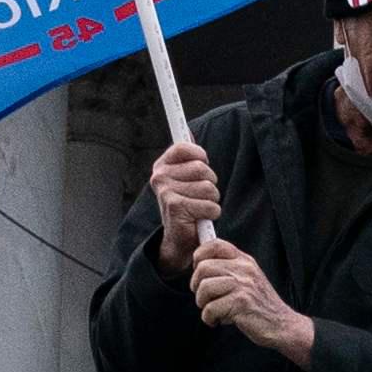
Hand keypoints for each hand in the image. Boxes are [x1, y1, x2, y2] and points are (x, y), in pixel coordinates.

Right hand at [145, 139, 221, 268]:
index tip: (202, 163)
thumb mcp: (186, 179)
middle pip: (202, 168)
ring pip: (209, 188)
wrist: (178, 240)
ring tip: (199, 208)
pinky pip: (209, 205)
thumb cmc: (187, 206)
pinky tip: (200, 218)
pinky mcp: (175, 206)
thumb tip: (189, 131)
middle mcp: (159, 177)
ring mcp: (166, 191)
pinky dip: (211, 214)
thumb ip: (188, 157)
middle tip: (200, 196)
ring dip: (211, 201)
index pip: (183, 147)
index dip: (199, 155)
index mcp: (162, 166)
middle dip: (210, 184)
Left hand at [187, 236, 314, 364]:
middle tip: (204, 297)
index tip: (198, 270)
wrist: (281, 325)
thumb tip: (200, 264)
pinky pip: (210, 308)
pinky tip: (219, 320)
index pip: (215, 244)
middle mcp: (244, 269)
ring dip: (202, 303)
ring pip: (204, 287)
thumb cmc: (260, 305)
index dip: (199, 255)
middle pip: (203, 267)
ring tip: (213, 310)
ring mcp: (243, 285)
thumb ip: (229, 269)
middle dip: (196, 285)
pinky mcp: (241, 303)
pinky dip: (210, 318)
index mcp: (245, 261)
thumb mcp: (249, 279)